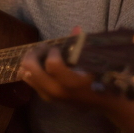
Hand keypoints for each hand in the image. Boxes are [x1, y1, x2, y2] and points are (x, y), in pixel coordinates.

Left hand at [18, 45, 132, 114]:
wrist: (106, 104)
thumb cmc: (104, 80)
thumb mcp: (96, 63)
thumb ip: (83, 46)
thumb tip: (75, 29)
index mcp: (71, 83)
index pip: (52, 64)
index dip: (52, 51)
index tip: (58, 48)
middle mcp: (57, 91)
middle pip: (31, 69)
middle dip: (34, 54)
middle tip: (42, 47)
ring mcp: (50, 96)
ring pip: (27, 77)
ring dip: (30, 63)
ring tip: (40, 55)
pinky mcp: (48, 99)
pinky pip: (31, 83)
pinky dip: (31, 72)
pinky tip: (39, 65)